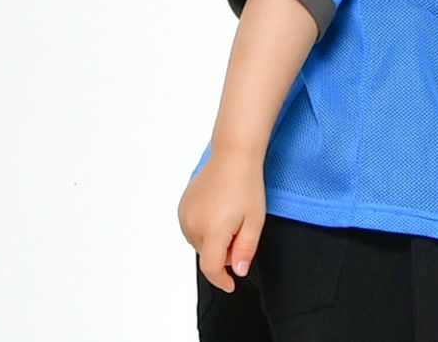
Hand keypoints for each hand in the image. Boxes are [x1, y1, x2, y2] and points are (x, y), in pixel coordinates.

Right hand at [177, 152, 266, 293]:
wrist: (233, 154)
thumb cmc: (246, 184)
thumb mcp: (255, 220)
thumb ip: (245, 250)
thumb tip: (237, 271)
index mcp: (212, 229)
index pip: (211, 268)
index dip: (221, 280)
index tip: (231, 284)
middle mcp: (193, 223)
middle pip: (207, 255)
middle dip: (224, 251)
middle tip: (240, 228)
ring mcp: (185, 214)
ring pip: (199, 243)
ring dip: (213, 239)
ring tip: (230, 216)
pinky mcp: (182, 206)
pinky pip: (192, 228)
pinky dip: (205, 228)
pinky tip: (218, 211)